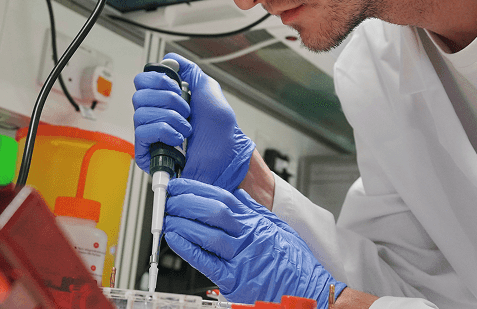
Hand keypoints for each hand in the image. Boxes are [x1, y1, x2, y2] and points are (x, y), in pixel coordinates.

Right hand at [132, 53, 254, 189]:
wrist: (226, 158)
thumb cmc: (220, 132)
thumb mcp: (208, 90)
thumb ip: (190, 71)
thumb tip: (170, 59)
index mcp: (165, 100)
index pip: (142, 81)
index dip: (158, 81)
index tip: (177, 88)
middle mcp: (155, 115)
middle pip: (139, 95)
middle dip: (167, 99)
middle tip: (185, 110)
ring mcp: (150, 135)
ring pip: (140, 113)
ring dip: (170, 118)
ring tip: (186, 128)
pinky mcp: (148, 153)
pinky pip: (142, 133)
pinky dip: (164, 132)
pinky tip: (177, 139)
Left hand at [163, 179, 344, 306]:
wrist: (309, 290)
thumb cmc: (296, 263)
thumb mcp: (279, 228)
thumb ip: (256, 211)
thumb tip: (239, 195)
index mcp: (257, 222)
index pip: (223, 198)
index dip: (198, 189)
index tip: (181, 186)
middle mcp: (249, 236)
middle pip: (213, 211)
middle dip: (187, 202)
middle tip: (169, 199)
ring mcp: (242, 257)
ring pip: (208, 233)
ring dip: (183, 223)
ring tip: (167, 217)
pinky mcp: (236, 280)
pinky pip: (208, 262)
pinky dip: (189, 249)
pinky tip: (175, 239)